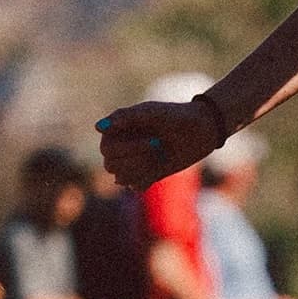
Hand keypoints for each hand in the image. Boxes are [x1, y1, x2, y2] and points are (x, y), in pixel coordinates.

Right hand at [97, 100, 223, 188]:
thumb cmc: (175, 116)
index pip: (106, 149)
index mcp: (116, 130)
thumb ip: (124, 117)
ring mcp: (133, 161)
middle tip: (158, 146)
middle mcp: (121, 146)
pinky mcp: (146, 175)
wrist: (201, 130)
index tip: (153, 140)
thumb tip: (96, 128)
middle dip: (136, 159)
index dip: (126, 149)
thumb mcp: (150, 112)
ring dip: (141, 170)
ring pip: (120, 178)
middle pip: (110, 165)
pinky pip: (134, 186)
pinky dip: (146, 180)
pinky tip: (160, 166)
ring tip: (159, 156)